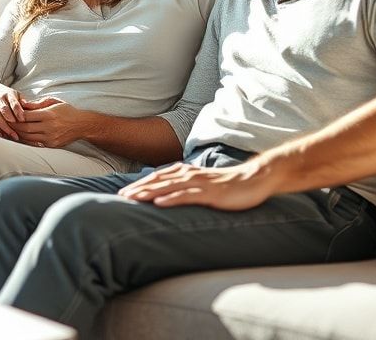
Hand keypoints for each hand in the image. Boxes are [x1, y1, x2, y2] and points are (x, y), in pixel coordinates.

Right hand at [0, 86, 24, 140]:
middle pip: (4, 110)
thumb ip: (25, 102)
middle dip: (10, 121)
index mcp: (8, 94)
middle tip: (18, 131)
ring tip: (13, 136)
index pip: (13, 102)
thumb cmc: (7, 95)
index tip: (22, 119)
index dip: (17, 110)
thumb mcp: (17, 95)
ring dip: (5, 128)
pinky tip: (3, 136)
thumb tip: (35, 107)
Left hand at [11, 97, 86, 147]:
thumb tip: (22, 104)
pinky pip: (35, 143)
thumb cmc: (67, 111)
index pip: (26, 116)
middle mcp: (49, 127)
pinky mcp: (51, 145)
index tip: (9, 114)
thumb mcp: (54, 102)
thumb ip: (37, 103)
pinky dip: (26, 140)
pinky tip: (21, 136)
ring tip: (11, 130)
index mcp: (48, 114)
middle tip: (6, 124)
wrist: (82, 125)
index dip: (16, 115)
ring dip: (18, 134)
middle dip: (13, 126)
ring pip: (28, 137)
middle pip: (25, 128)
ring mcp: (50, 137)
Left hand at [118, 161, 278, 210]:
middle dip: (138, 188)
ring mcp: (200, 184)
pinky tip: (159, 203)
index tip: (123, 193)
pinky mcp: (210, 194)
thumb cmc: (229, 185)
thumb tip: (170, 195)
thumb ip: (187, 187)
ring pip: (169, 186)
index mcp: (187, 172)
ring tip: (132, 199)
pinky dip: (172, 198)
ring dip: (149, 192)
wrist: (255, 179)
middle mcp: (190, 175)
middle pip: (158, 181)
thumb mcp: (204, 185)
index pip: (158, 177)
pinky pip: (188, 196)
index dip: (140, 184)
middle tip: (120, 197)